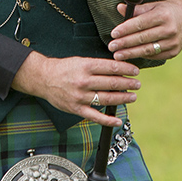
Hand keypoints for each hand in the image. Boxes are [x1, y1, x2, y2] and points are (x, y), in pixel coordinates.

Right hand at [11, 51, 139, 126]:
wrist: (44, 78)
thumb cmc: (65, 68)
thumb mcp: (81, 61)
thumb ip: (98, 66)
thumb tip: (119, 69)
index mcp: (86, 66)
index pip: (111, 67)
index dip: (126, 69)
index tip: (135, 71)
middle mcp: (84, 81)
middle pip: (111, 83)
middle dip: (128, 84)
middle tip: (137, 84)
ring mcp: (80, 96)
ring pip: (106, 99)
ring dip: (122, 98)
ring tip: (132, 97)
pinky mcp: (76, 109)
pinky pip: (95, 116)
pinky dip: (108, 120)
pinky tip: (118, 120)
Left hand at [107, 0, 181, 62]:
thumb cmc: (164, 10)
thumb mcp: (152, 5)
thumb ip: (136, 9)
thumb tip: (119, 8)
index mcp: (163, 15)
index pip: (140, 23)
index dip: (125, 29)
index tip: (113, 34)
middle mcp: (170, 29)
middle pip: (142, 38)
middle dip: (125, 43)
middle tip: (111, 46)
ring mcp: (173, 42)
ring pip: (148, 49)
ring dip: (131, 53)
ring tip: (118, 55)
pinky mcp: (174, 51)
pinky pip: (154, 55)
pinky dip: (142, 55)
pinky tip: (131, 55)